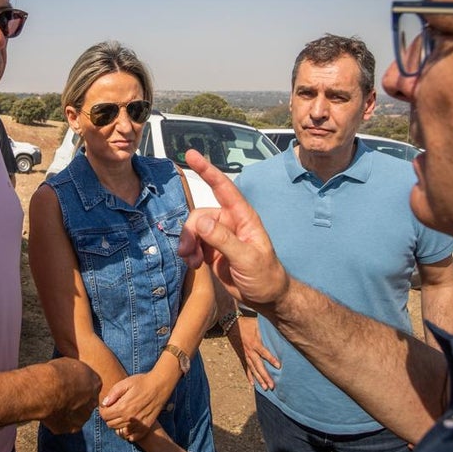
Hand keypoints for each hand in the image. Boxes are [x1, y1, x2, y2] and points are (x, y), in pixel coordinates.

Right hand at [39, 357, 101, 433]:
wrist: (46, 390)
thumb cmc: (56, 373)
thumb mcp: (69, 363)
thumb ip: (75, 372)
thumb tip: (72, 371)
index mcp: (95, 383)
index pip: (91, 385)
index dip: (79, 385)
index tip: (69, 384)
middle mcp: (93, 401)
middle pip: (87, 402)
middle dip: (77, 401)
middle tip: (61, 396)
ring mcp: (83, 417)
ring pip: (78, 416)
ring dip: (69, 412)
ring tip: (54, 404)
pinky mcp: (71, 428)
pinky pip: (66, 424)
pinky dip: (59, 420)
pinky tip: (49, 412)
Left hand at [100, 370, 173, 439]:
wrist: (160, 385)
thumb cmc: (142, 382)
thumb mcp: (125, 383)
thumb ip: (113, 394)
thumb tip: (104, 404)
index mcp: (122, 407)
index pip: (104, 416)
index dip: (102, 411)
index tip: (105, 406)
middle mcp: (129, 418)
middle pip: (110, 425)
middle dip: (109, 418)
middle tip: (113, 410)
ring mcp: (138, 424)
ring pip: (120, 432)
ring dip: (117, 425)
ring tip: (121, 416)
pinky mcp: (146, 427)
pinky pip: (132, 437)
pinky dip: (128, 433)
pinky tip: (129, 424)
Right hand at [177, 150, 290, 310]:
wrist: (265, 297)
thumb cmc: (265, 276)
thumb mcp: (247, 259)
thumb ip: (224, 240)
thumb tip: (201, 223)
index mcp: (243, 217)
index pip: (223, 187)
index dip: (207, 170)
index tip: (191, 154)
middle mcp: (229, 222)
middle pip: (200, 215)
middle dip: (190, 232)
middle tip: (187, 252)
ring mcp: (219, 235)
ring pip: (193, 229)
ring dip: (188, 244)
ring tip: (191, 262)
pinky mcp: (211, 249)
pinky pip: (193, 243)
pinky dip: (189, 253)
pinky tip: (194, 264)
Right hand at [226, 316, 279, 390]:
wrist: (231, 323)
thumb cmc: (247, 323)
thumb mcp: (257, 324)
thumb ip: (265, 330)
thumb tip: (278, 331)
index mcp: (254, 343)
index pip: (264, 352)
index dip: (271, 359)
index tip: (278, 366)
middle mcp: (249, 351)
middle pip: (258, 366)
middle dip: (265, 376)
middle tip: (272, 385)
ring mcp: (245, 355)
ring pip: (252, 369)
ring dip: (259, 379)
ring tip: (265, 388)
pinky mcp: (242, 356)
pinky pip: (246, 368)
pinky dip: (249, 376)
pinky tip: (253, 384)